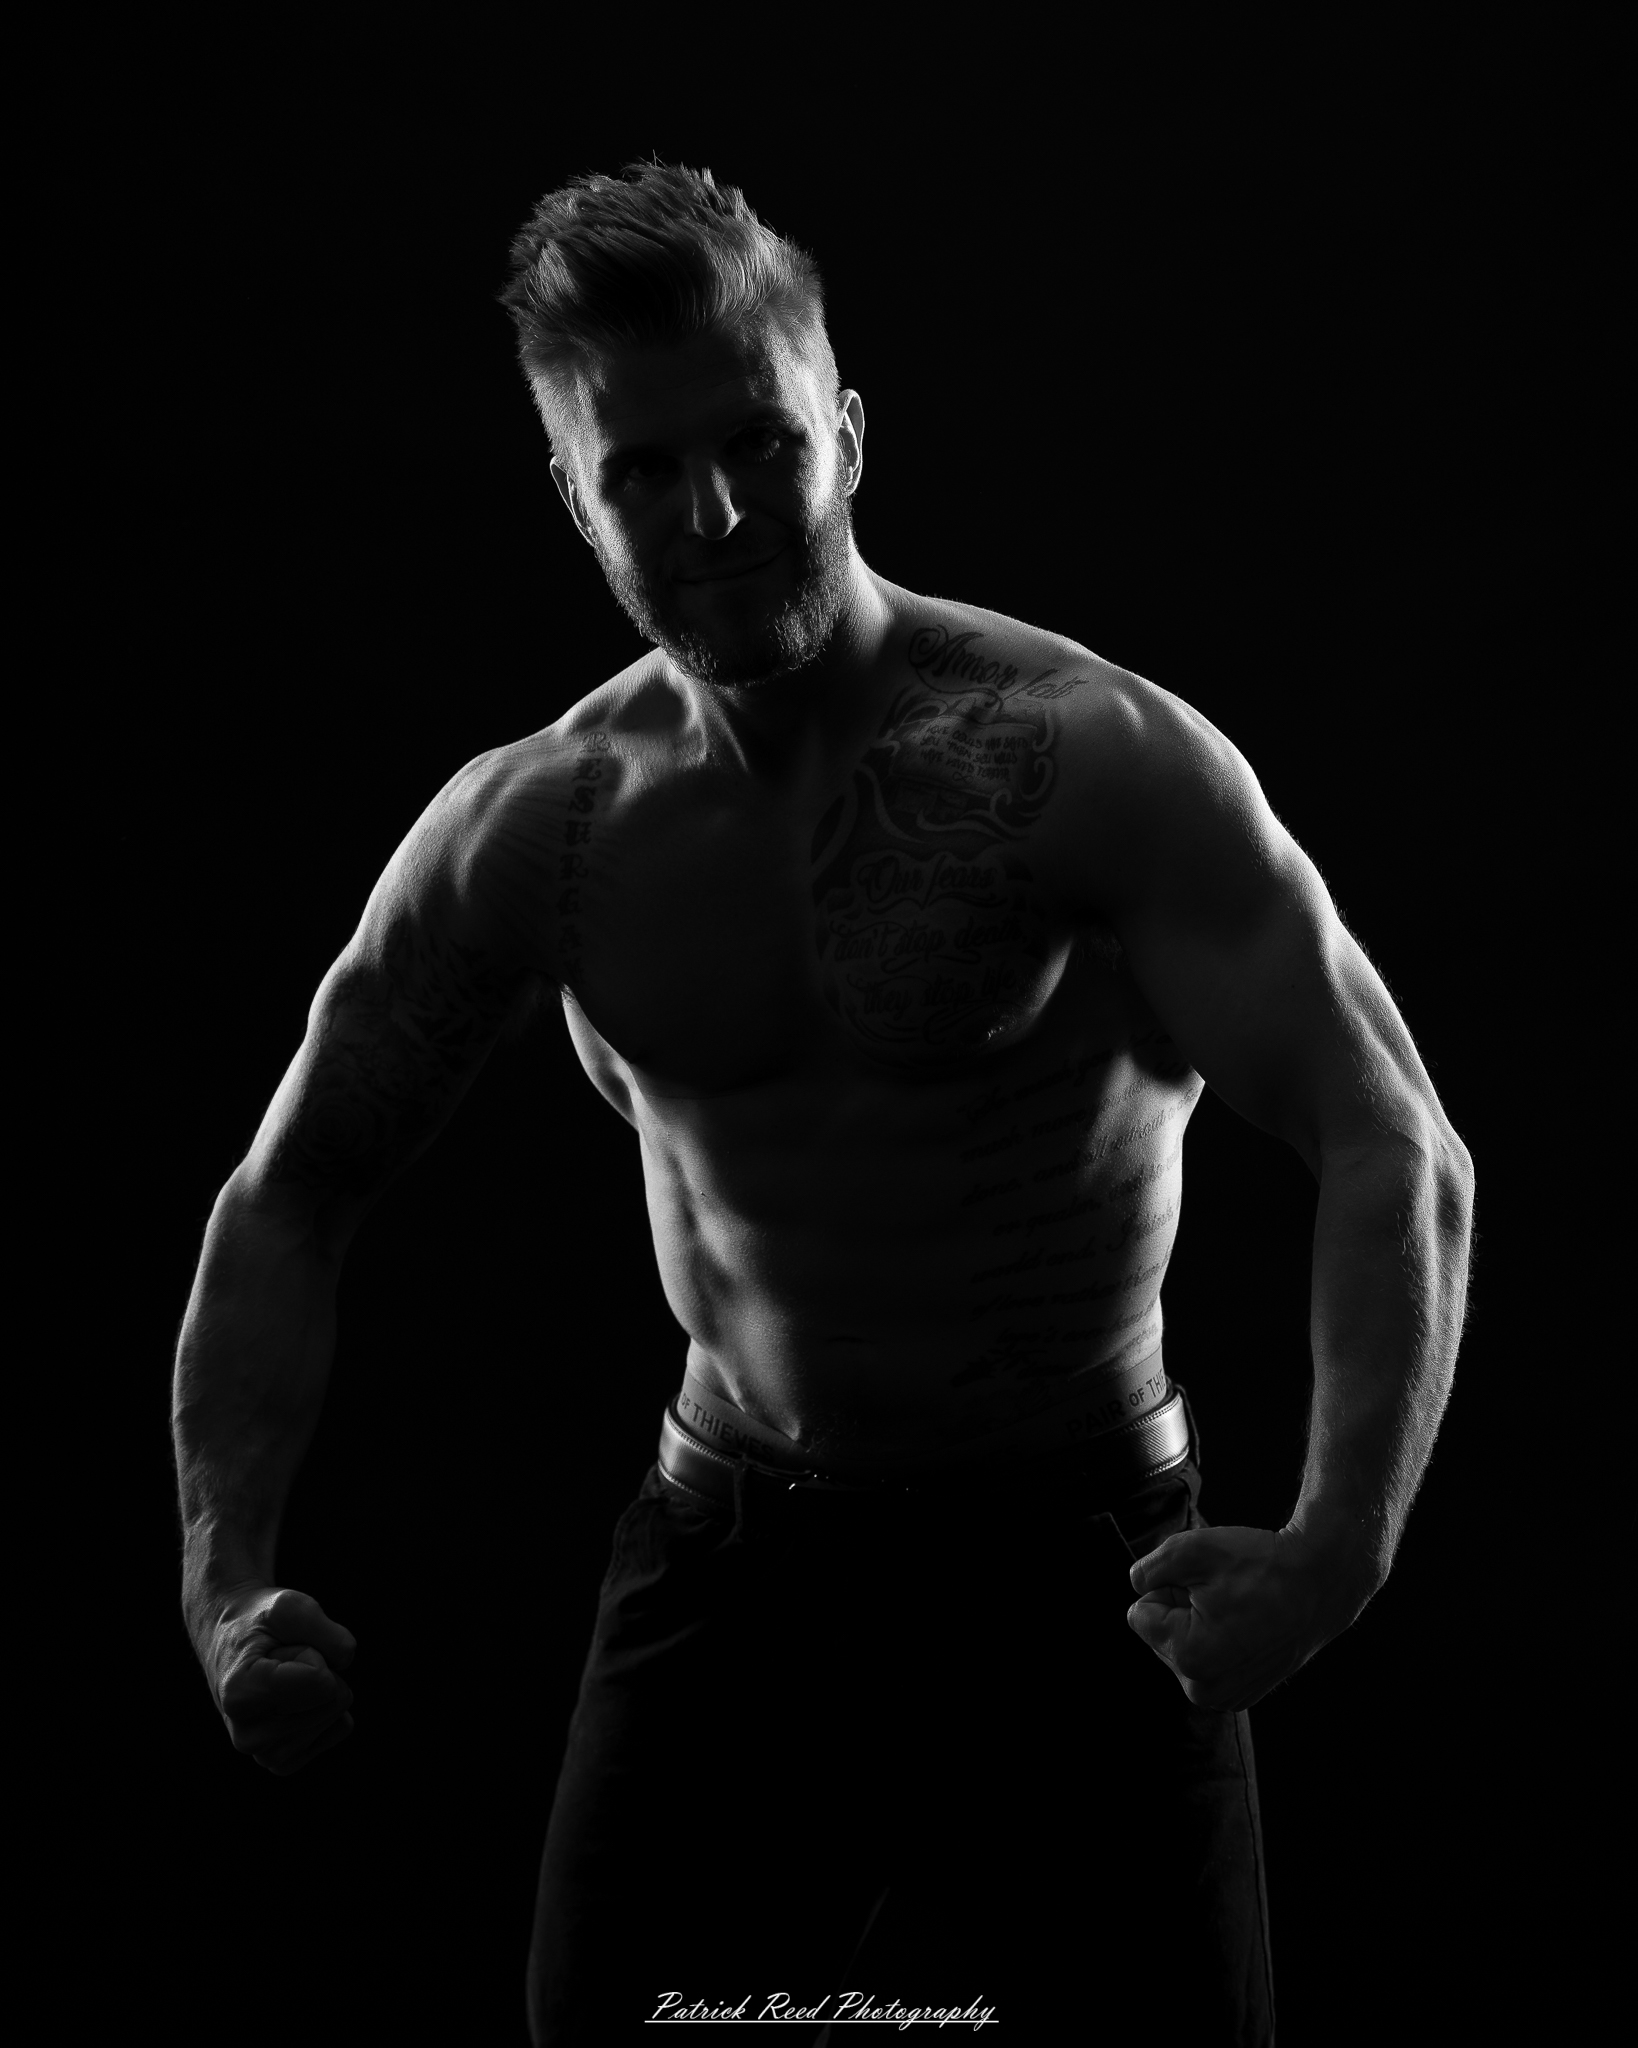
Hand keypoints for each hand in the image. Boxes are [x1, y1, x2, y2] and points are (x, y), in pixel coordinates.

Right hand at [204, 1585, 357, 1774]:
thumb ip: (326, 1629)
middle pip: (334, 1699)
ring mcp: (264, 1754)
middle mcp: (247, 1736)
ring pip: (338, 1715)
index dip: (314, 1652)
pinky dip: (329, 1708)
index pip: (321, 1683)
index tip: (282, 1648)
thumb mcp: (290, 1605)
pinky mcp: (284, 1762)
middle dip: (320, 1669)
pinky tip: (294, 1698)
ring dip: (320, 1688)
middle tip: (283, 1661)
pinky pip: (340, 1729)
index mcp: (240, 1696)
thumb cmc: (261, 1621)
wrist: (233, 1642)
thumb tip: (346, 1661)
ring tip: (284, 1676)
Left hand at [1125, 1524, 1370, 1710]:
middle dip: (1181, 1608)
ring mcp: (1225, 1697)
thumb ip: (1147, 1570)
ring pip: (1182, 1647)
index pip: (1140, 1612)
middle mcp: (1204, 1689)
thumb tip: (1138, 1588)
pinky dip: (1219, 1640)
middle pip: (1160, 1635)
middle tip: (1227, 1595)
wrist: (1322, 1580)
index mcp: (1188, 1657)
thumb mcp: (1191, 1548)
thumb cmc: (1260, 1564)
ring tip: (1240, 1609)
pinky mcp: (1242, 1695)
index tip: (1207, 1583)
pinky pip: (1205, 1660)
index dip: (1168, 1588)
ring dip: (1199, 1623)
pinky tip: (1249, 1626)